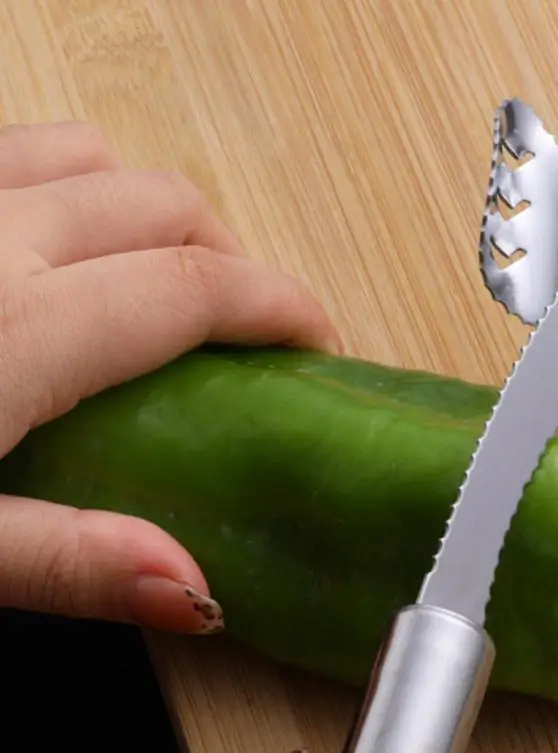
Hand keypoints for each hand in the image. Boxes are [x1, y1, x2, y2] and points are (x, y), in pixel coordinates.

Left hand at [0, 121, 340, 633]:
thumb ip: (71, 562)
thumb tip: (193, 592)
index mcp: (17, 328)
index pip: (196, 285)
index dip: (279, 304)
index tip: (318, 338)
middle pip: (165, 205)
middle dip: (232, 260)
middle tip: (249, 334)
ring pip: (89, 155)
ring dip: (153, 210)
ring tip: (165, 281)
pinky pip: (17, 146)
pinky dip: (71, 183)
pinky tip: (62, 247)